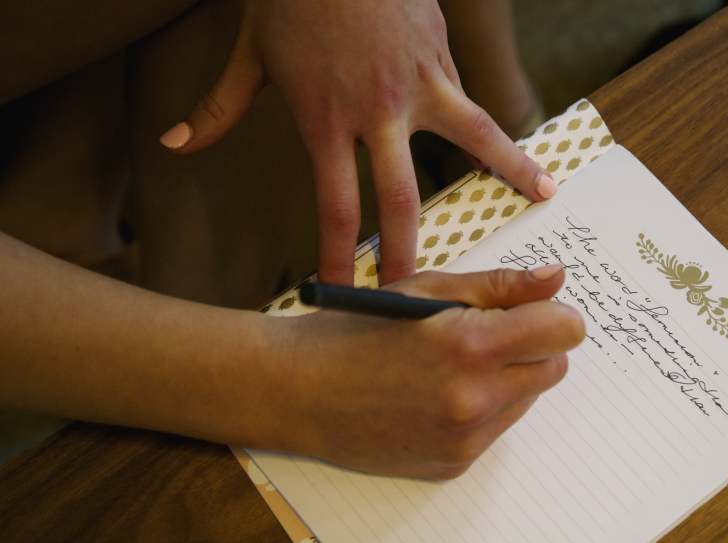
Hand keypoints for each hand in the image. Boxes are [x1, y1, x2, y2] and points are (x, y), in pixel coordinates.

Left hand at [159, 0, 556, 285]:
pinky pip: (472, 102)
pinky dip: (496, 125)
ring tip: (544, 196)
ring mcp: (419, 85)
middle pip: (402, 199)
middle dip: (409, 254)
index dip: (341, 258)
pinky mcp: (442, 60)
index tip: (346, 296)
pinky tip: (524, 145)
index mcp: (326, 119)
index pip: (337, 207)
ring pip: (473, 140)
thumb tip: (175, 146)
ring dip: (510, 172)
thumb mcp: (248, 53)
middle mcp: (378, 112)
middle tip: (422, 295)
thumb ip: (217, 108)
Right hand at [267, 265, 583, 478]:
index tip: (533, 309)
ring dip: (510, 378)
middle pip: (556, 367)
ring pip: (530, 399)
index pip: (565, 331)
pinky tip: (439, 394)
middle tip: (488, 333)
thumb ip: (499, 286)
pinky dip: (484, 408)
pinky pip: (498, 429)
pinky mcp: (456, 465)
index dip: (553, 314)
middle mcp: (476, 400)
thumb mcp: (427, 288)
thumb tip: (557, 279)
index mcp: (471, 347)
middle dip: (534, 345)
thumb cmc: (358, 329)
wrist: (300, 391)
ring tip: (455, 364)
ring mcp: (466, 440)